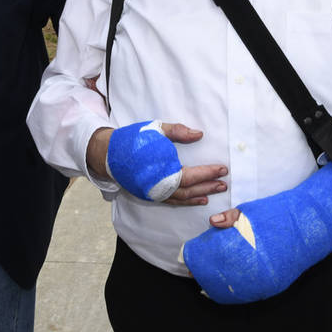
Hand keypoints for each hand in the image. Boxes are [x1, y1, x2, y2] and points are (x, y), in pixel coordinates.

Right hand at [86, 123, 227, 204]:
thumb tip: (199, 135)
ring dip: (198, 196)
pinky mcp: (149, 195)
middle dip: (208, 187)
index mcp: (162, 171)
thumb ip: (178, 132)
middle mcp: (158, 187)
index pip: (191, 176)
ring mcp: (153, 193)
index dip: (208, 173)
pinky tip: (195, 199)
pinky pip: (171, 201)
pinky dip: (185, 201)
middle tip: (224, 184)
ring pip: (180, 199)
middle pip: (189, 191)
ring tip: (212, 194)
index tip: (223, 169)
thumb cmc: (133, 140)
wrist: (107, 153)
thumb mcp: (156, 129)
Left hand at [182, 162, 331, 303]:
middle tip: (193, 267)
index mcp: (243, 248)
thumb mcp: (250, 211)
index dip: (196, 257)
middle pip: (217, 278)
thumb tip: (213, 222)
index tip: (189, 253)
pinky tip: (226, 283)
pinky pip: (247, 293)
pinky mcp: (272, 287)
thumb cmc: (278, 215)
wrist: (310, 225)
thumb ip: (230, 219)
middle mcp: (252, 269)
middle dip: (204, 272)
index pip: (210, 259)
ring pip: (231, 291)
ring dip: (217, 283)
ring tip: (206, 276)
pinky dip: (234, 289)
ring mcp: (264, 281)